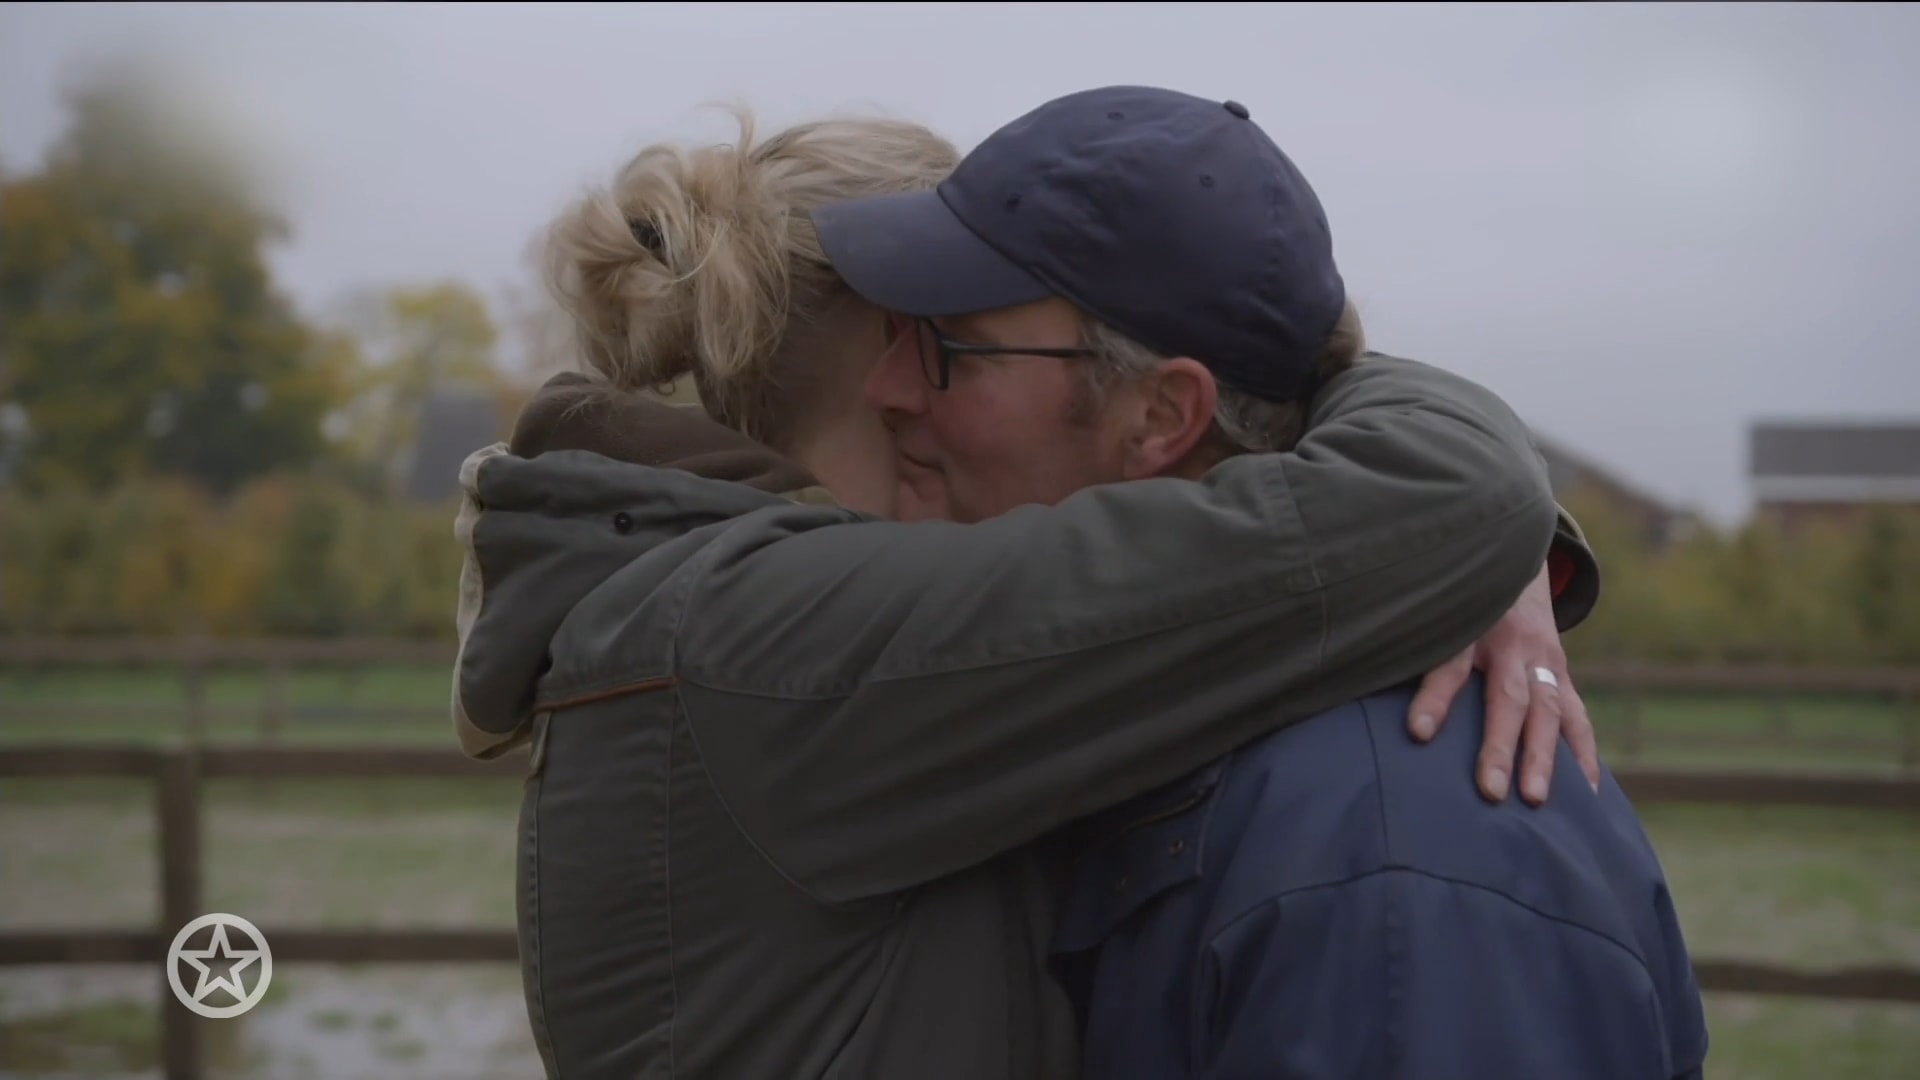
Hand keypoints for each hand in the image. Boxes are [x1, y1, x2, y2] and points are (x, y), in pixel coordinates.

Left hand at [1406, 564, 1599, 805]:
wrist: (1512, 566)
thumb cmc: (1455, 602)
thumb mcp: (1433, 610)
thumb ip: (1406, 642)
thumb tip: (1354, 674)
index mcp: (1471, 626)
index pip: (1450, 665)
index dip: (1435, 698)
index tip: (1416, 732)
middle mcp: (1513, 646)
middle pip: (1509, 698)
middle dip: (1500, 745)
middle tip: (1491, 791)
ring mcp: (1545, 663)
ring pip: (1549, 712)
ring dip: (1544, 759)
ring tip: (1534, 800)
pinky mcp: (1563, 679)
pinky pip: (1577, 720)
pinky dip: (1583, 757)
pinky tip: (1585, 795)